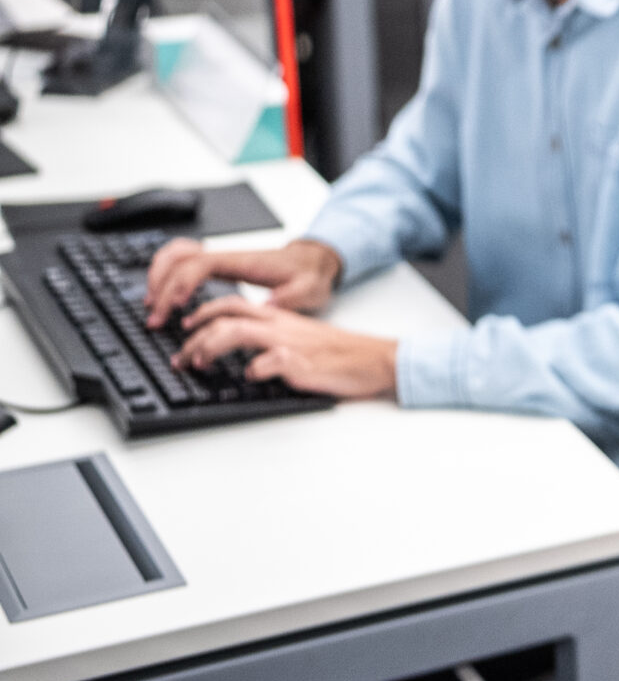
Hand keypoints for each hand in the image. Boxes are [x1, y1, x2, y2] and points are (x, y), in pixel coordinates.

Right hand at [145, 237, 342, 327]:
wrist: (314, 262)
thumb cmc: (309, 276)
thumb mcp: (309, 290)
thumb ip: (291, 297)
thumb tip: (269, 305)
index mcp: (242, 262)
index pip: (201, 264)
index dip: (183, 282)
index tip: (175, 306)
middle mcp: (226, 257)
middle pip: (180, 261)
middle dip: (161, 287)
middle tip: (155, 318)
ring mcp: (220, 259)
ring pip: (176, 255)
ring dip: (158, 276)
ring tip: (150, 305)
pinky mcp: (218, 266)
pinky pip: (183, 260)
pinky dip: (166, 273)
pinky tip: (163, 294)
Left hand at [172, 298, 397, 398]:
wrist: (374, 359)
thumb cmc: (340, 354)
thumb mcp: (301, 338)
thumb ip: (272, 339)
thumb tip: (243, 355)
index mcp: (279, 317)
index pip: (231, 304)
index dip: (202, 312)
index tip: (185, 327)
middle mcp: (279, 326)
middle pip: (225, 317)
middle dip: (195, 335)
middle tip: (180, 357)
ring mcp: (289, 344)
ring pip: (237, 332)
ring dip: (210, 348)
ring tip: (198, 365)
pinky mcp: (301, 364)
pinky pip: (271, 362)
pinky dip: (255, 368)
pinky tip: (251, 376)